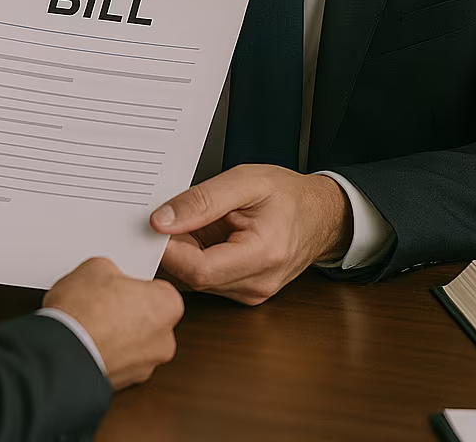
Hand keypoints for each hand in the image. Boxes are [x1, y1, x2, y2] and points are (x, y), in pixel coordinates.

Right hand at [43, 257, 182, 389]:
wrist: (62, 354)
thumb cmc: (84, 313)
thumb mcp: (96, 267)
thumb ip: (112, 271)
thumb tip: (105, 277)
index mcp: (168, 305)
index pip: (157, 288)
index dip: (133, 284)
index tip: (118, 283)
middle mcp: (164, 340)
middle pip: (148, 319)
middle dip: (127, 311)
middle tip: (102, 301)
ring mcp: (145, 366)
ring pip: (133, 344)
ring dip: (116, 335)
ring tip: (89, 323)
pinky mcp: (124, 383)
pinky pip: (118, 362)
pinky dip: (105, 353)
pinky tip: (85, 341)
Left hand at [150, 165, 351, 304]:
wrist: (321, 215)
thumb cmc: (289, 196)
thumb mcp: (245, 181)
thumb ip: (201, 200)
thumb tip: (162, 221)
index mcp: (263, 254)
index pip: (199, 270)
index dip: (169, 250)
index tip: (153, 227)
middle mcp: (258, 283)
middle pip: (194, 279)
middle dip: (174, 250)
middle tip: (167, 219)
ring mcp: (251, 293)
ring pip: (196, 282)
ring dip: (185, 255)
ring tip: (192, 224)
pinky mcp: (244, 292)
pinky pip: (206, 281)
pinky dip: (195, 260)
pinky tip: (201, 238)